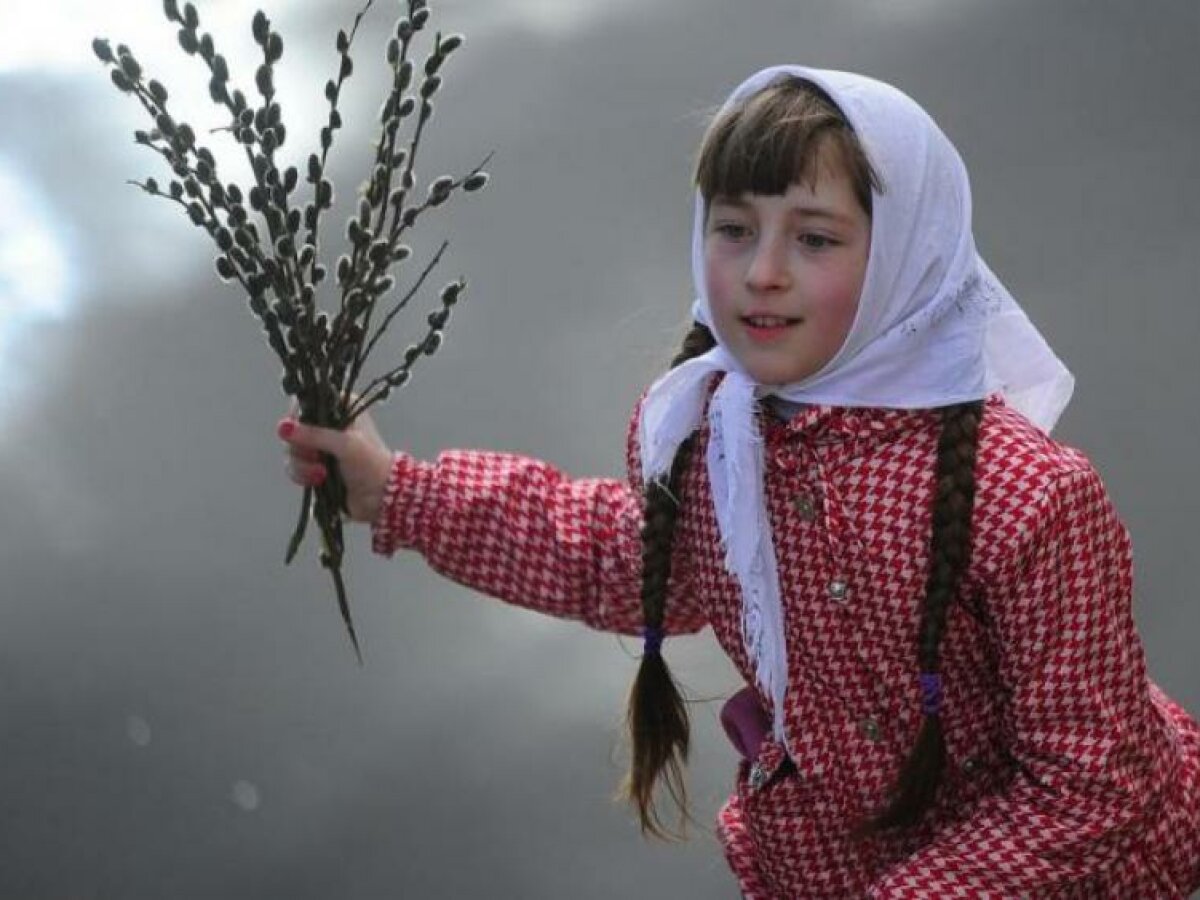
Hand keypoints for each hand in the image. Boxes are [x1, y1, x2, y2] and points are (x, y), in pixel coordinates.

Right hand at [277, 403, 394, 524]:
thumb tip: (284, 427)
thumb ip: (314, 435)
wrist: (382, 497)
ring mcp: (321, 446)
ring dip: (302, 464)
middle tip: (316, 457)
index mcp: (341, 407)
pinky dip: (302, 475)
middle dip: (301, 447)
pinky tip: (318, 480)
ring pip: (293, 449)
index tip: (298, 432)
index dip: (297, 417)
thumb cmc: (372, 465)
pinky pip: (295, 467)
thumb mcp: (346, 445)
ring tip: (321, 474)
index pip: (307, 402)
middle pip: (294, 428)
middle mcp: (329, 423)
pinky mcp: (315, 466)